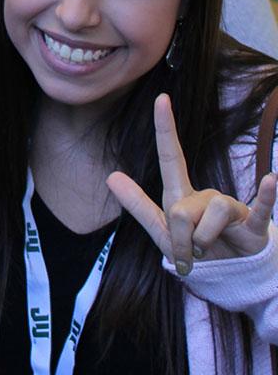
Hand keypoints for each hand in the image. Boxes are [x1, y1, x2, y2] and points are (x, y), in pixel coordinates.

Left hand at [108, 92, 276, 275]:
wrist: (227, 277)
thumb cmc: (193, 251)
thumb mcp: (161, 232)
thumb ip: (137, 205)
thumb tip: (111, 176)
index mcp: (181, 196)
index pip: (170, 156)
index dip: (165, 128)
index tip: (161, 98)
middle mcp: (206, 195)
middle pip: (182, 210)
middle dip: (180, 239)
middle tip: (186, 254)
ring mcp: (230, 207)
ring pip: (211, 213)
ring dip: (203, 241)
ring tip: (207, 251)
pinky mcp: (253, 223)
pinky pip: (260, 207)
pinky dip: (265, 196)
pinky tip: (270, 179)